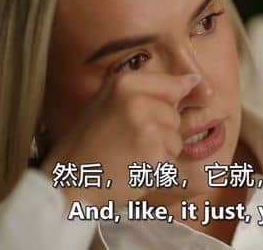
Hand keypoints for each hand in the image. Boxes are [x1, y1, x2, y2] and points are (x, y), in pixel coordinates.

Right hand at [39, 72, 200, 206]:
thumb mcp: (108, 102)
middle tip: (128, 141)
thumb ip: (147, 90)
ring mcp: (147, 129)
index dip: (172, 99)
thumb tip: (192, 80)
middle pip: (174, 115)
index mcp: (124, 83)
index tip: (157, 112)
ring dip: (160, 152)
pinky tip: (132, 170)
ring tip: (129, 156)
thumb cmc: (88, 143)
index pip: (172, 84)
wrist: (69, 181)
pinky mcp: (154, 156)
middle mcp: (137, 102)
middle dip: (160, 130)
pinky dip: (157, 170)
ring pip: (176, 139)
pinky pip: (171, 161)